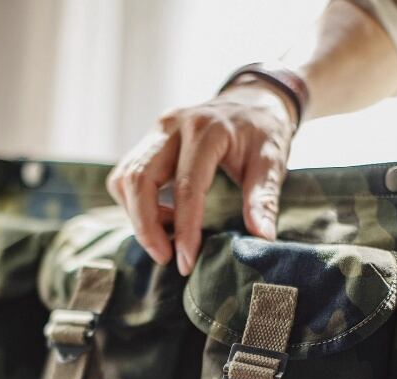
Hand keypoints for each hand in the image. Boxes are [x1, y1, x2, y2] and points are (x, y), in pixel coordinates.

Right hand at [106, 80, 296, 275]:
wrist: (252, 99)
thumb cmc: (263, 131)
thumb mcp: (272, 161)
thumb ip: (264, 198)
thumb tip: (262, 238)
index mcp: (205, 130)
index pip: (186, 187)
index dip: (184, 229)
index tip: (185, 262)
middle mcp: (172, 126)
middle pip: (138, 179)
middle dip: (145, 227)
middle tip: (165, 257)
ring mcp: (155, 131)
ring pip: (125, 178)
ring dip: (138, 216)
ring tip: (166, 237)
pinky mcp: (147, 141)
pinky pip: (126, 176)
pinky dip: (136, 204)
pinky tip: (162, 217)